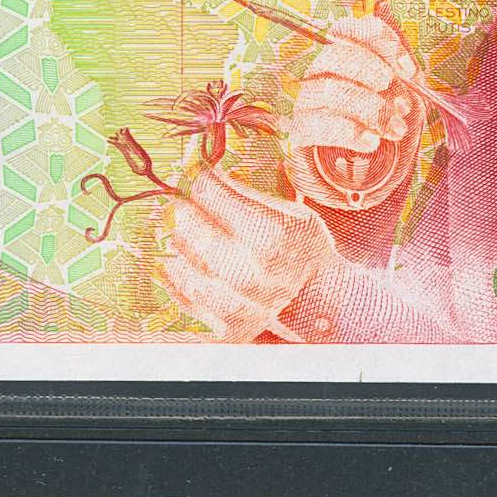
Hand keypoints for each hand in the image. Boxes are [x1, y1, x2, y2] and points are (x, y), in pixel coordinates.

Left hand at [163, 169, 336, 342]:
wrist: (324, 306)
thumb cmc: (305, 254)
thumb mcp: (292, 213)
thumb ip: (245, 192)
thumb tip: (200, 168)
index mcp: (265, 236)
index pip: (202, 188)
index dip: (201, 181)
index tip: (204, 183)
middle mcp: (242, 272)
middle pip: (179, 220)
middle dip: (185, 211)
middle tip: (195, 212)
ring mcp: (228, 306)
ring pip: (172, 259)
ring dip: (181, 248)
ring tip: (201, 246)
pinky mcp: (218, 328)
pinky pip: (177, 293)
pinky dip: (183, 279)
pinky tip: (199, 271)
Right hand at [282, 11, 433, 215]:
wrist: (358, 177)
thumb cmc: (379, 134)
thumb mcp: (399, 104)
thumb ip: (403, 83)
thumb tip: (409, 73)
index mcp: (340, 58)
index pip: (347, 29)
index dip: (380, 41)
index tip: (408, 69)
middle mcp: (319, 75)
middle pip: (336, 55)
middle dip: (375, 74)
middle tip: (402, 104)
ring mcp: (306, 102)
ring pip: (329, 90)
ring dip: (371, 109)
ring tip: (395, 130)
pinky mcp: (300, 133)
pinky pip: (319, 125)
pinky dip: (351, 133)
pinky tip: (372, 143)